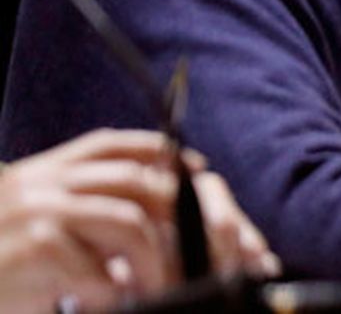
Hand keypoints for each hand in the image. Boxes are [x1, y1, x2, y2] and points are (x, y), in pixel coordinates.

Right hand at [0, 129, 279, 313]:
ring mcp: (40, 213)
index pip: (120, 147)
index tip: (200, 170)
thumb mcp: (35, 216)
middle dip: (180, 216)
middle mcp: (48, 182)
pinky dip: (110, 290)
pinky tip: (105, 301)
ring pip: (128, 224)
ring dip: (154, 260)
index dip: (167, 156)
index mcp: (50, 169)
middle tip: (199, 249)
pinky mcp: (34, 250)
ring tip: (159, 287)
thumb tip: (151, 225)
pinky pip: (94, 271)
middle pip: (139, 184)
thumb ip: (83, 208)